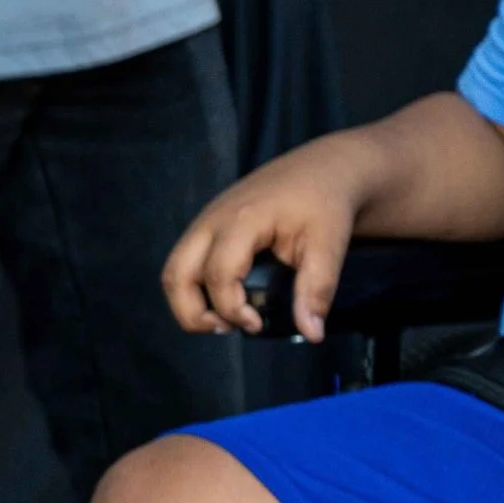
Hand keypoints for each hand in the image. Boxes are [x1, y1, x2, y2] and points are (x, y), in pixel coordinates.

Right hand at [161, 153, 363, 339]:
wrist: (321, 168)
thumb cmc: (325, 204)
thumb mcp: (330, 244)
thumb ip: (317, 288)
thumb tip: (312, 334)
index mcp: (241, 221)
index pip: (218, 275)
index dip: (232, 309)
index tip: (258, 325)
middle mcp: (211, 221)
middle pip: (176, 275)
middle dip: (192, 313)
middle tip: (226, 329)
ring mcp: (204, 222)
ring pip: (173, 271)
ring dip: (188, 303)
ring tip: (222, 320)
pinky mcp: (206, 226)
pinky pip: (185, 262)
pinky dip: (194, 288)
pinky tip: (225, 298)